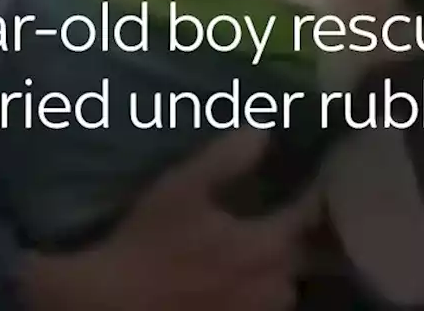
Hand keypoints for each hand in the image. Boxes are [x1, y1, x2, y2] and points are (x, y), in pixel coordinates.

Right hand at [21, 132, 315, 310]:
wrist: (112, 302)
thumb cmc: (149, 242)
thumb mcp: (183, 186)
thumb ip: (228, 156)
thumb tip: (264, 130)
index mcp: (262, 246)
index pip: (305, 216)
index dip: (310, 195)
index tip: (312, 178)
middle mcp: (266, 285)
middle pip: (300, 258)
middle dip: (295, 237)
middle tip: (285, 214)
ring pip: (284, 292)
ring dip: (279, 271)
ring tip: (265, 252)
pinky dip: (258, 296)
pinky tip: (239, 281)